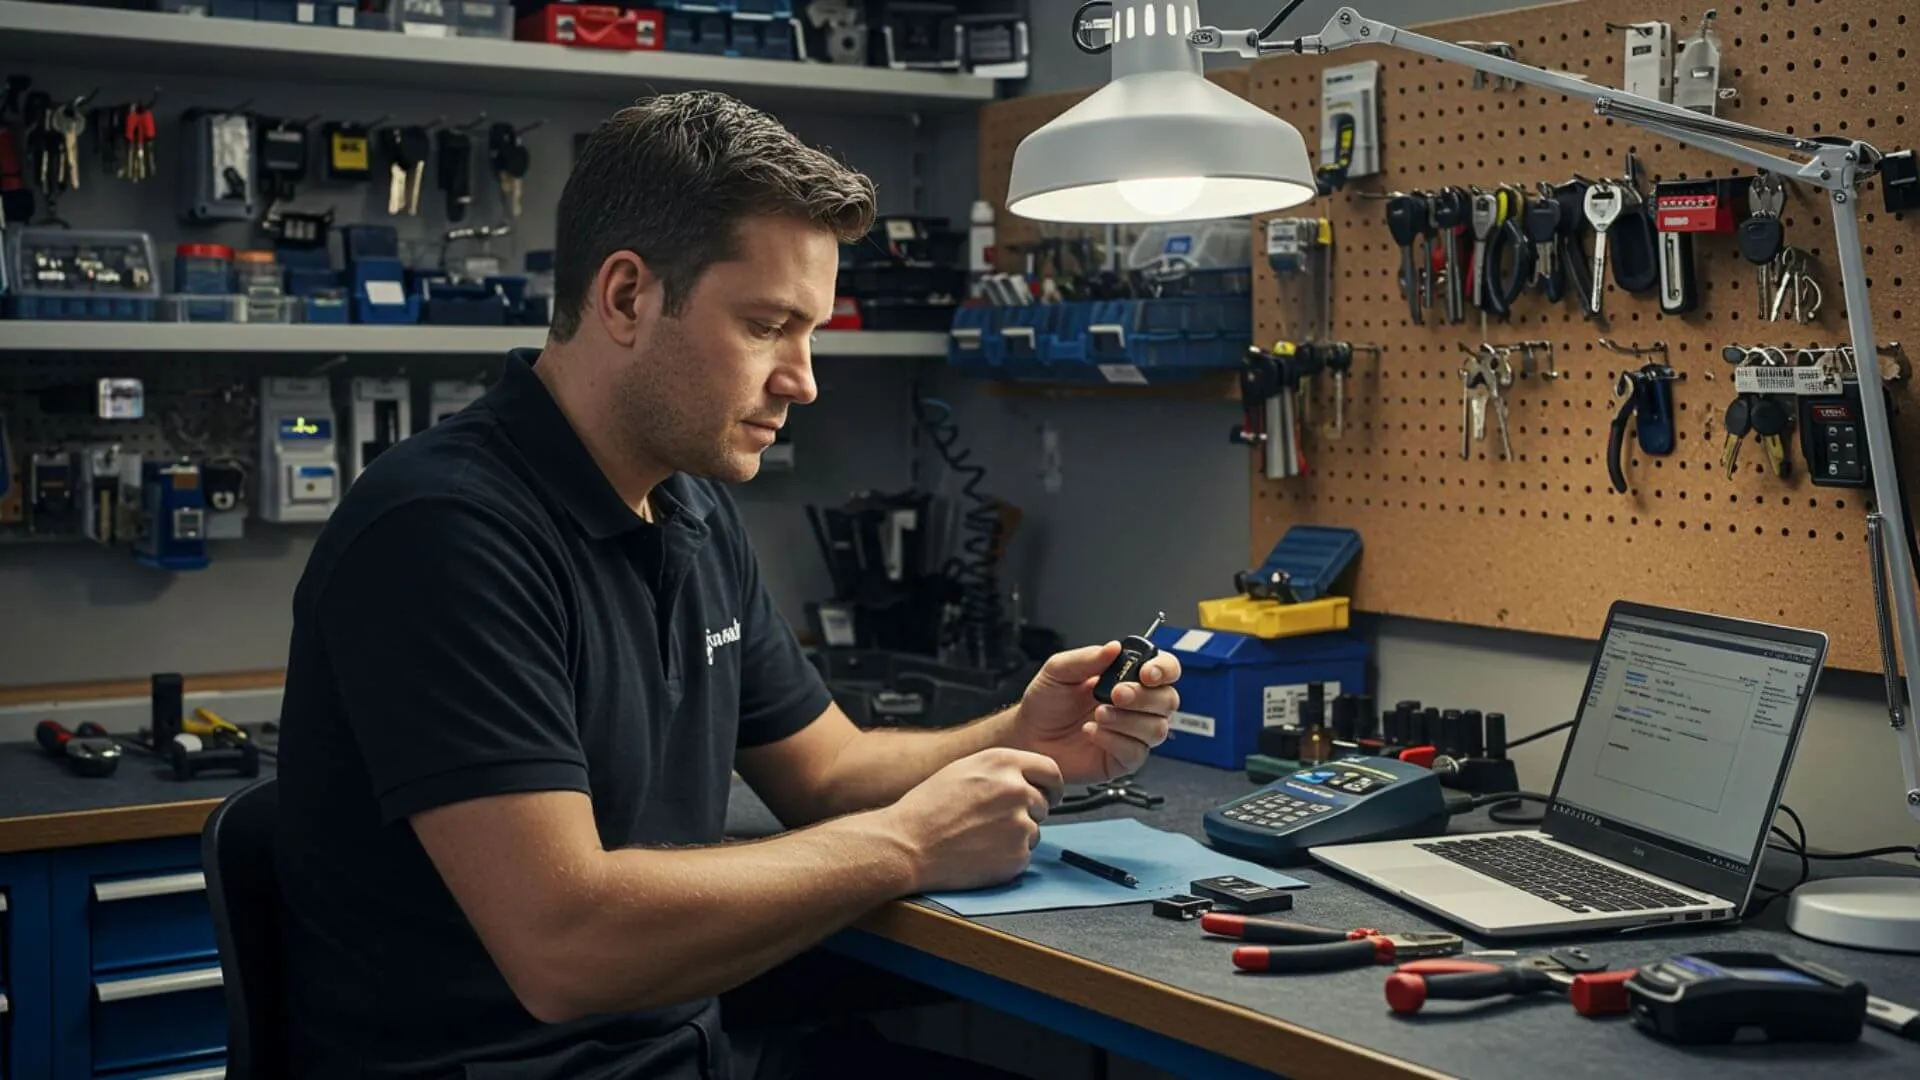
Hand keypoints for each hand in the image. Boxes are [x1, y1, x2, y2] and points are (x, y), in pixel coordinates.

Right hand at [883, 748, 1063, 892]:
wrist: (908, 845)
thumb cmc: (928, 809)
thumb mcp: (964, 769)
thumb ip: (1000, 770)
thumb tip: (1026, 778)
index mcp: (1003, 762)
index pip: (1051, 770)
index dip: (1051, 786)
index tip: (1050, 795)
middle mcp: (1017, 789)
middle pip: (1043, 803)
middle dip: (1026, 813)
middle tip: (994, 822)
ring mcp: (1020, 823)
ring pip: (1034, 831)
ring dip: (1015, 836)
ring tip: (979, 837)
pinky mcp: (1018, 855)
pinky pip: (1024, 856)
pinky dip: (1007, 858)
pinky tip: (980, 853)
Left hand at [1012, 642, 1181, 784]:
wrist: (1028, 735)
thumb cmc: (1045, 703)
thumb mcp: (1059, 670)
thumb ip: (1087, 658)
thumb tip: (1114, 647)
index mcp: (1127, 677)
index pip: (1165, 669)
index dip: (1164, 669)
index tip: (1147, 673)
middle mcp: (1136, 705)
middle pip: (1168, 700)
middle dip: (1144, 697)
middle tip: (1116, 694)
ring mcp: (1132, 733)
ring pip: (1157, 729)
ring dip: (1128, 720)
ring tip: (1099, 715)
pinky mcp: (1123, 759)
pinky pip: (1137, 752)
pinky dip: (1115, 741)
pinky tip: (1093, 733)